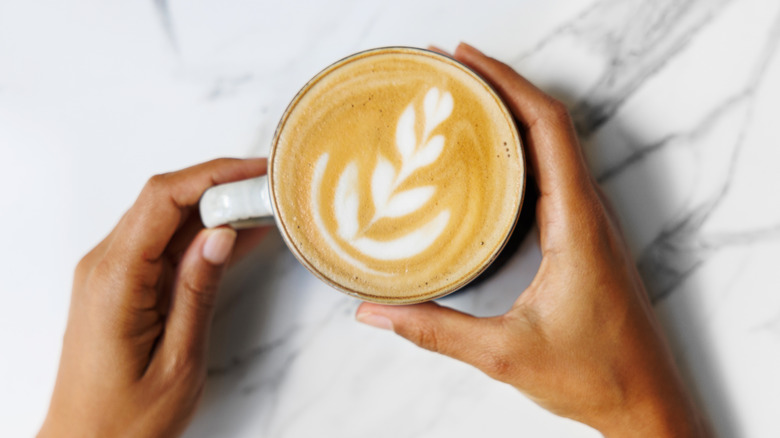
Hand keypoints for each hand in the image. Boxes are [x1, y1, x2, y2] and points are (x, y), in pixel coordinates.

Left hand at [40, 158, 268, 437]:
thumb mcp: (177, 360)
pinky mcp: (123, 284)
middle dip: (219, 185)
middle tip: (270, 188)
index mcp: (115, 279)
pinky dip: (201, 235)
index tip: (256, 171)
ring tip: (263, 207)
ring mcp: (112, 273)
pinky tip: (238, 235)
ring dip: (213, 208)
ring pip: (166, 219)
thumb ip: (197, 290)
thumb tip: (221, 233)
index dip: (212, 175)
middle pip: (164, 200)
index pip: (163, 200)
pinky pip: (164, 245)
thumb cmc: (126, 419)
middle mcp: (105, 265)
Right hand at [356, 43, 709, 436]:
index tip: (464, 61)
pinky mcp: (582, 237)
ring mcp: (588, 223)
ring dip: (512, 113)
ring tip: (463, 100)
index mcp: (575, 225)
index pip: (546, 129)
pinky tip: (489, 157)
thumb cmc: (592, 376)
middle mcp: (587, 213)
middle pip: (549, 123)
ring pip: (554, 146)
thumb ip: (434, 331)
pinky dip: (521, 148)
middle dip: (501, 86)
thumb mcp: (503, 354)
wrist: (645, 402)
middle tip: (449, 71)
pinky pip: (553, 174)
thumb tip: (375, 312)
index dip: (506, 84)